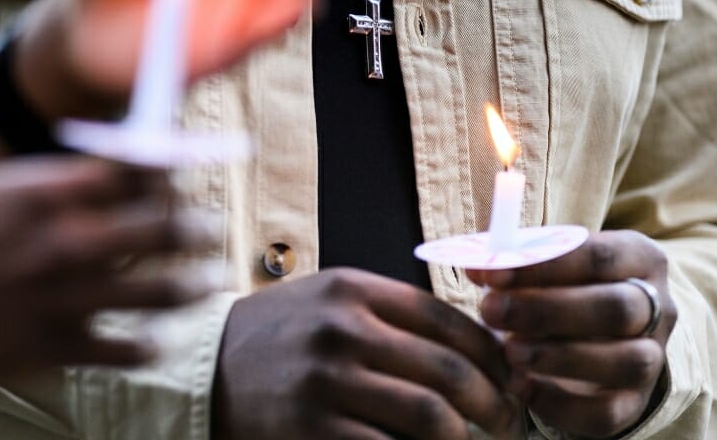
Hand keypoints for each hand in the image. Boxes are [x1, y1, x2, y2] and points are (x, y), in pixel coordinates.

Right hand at [0, 158, 221, 379]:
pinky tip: (154, 341)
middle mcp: (67, 242)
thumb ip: (50, 180)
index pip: (137, 171)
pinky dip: (145, 346)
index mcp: (50, 194)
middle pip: (161, 228)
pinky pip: (121, 349)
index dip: (172, 168)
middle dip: (197, 226)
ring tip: (209, 280)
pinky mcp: (52, 348)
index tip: (186, 172)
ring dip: (193, 284)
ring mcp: (65, 298)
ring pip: (158, 292)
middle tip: (215, 227)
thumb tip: (106, 170)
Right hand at [212, 268, 522, 439]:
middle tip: (511, 422)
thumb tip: (473, 347)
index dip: (492, 353)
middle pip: (447, 370)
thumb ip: (391, 314)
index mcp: (352, 290)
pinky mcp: (310, 430)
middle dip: (495, 404)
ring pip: (428, 417)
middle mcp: (341, 330)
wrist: (206, 369)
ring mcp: (325, 382)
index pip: (446, 319)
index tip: (510, 377)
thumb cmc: (280, 335)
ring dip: (466, 438)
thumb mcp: (329, 300)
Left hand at [469, 231, 678, 437]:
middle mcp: (657, 308)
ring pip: (625, 361)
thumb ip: (516, 257)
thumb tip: (477, 262)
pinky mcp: (634, 403)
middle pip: (616, 308)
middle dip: (547, 310)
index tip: (492, 272)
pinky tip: (520, 387)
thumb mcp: (546, 262)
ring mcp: (652, 359)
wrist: (595, 335)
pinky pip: (608, 412)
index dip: (543, 264)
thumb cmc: (560, 284)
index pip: (599, 256)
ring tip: (509, 350)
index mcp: (639, 259)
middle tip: (490, 310)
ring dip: (560, 356)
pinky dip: (561, 403)